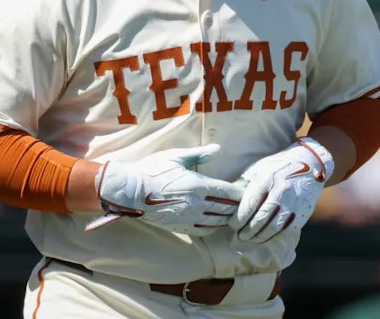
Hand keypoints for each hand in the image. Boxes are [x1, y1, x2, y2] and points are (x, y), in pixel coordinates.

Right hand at [87, 144, 244, 235]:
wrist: (131, 191)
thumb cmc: (153, 170)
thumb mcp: (176, 157)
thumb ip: (199, 154)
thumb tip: (217, 148)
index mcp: (198, 186)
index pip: (228, 192)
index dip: (240, 192)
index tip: (247, 189)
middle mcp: (198, 204)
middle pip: (227, 208)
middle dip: (238, 206)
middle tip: (246, 202)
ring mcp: (190, 218)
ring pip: (218, 221)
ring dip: (228, 217)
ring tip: (235, 213)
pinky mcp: (181, 227)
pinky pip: (204, 231)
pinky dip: (215, 228)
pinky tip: (217, 223)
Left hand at [230, 138, 333, 243]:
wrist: (311, 164)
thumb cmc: (278, 166)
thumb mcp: (259, 168)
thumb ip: (244, 184)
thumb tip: (228, 199)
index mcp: (267, 179)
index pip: (249, 205)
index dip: (238, 219)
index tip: (232, 224)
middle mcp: (281, 191)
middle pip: (260, 219)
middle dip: (247, 231)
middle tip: (240, 236)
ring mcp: (294, 203)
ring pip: (274, 227)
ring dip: (260, 236)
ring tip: (251, 238)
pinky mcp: (303, 212)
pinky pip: (286, 228)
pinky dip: (275, 234)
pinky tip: (267, 235)